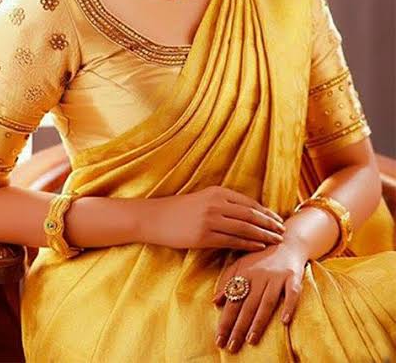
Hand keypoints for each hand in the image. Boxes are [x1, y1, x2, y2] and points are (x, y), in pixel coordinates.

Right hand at [146, 186, 285, 250]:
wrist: (155, 218)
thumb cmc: (180, 209)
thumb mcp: (203, 199)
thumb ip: (223, 202)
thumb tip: (248, 212)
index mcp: (217, 192)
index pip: (249, 203)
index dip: (266, 212)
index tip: (278, 220)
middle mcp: (215, 204)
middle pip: (250, 215)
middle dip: (269, 224)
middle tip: (282, 232)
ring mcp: (210, 220)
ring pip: (245, 228)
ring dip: (263, 235)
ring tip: (275, 241)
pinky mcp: (203, 237)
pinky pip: (232, 241)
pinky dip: (248, 244)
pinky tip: (258, 247)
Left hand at [212, 240, 307, 353]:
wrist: (286, 240)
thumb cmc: (261, 256)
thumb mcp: (241, 263)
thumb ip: (227, 280)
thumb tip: (215, 301)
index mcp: (245, 273)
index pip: (233, 301)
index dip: (225, 320)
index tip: (219, 339)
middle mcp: (260, 275)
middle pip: (248, 305)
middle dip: (238, 327)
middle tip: (231, 347)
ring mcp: (277, 277)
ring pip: (267, 302)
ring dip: (258, 322)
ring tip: (250, 340)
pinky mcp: (293, 277)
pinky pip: (292, 293)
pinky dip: (289, 306)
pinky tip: (284, 321)